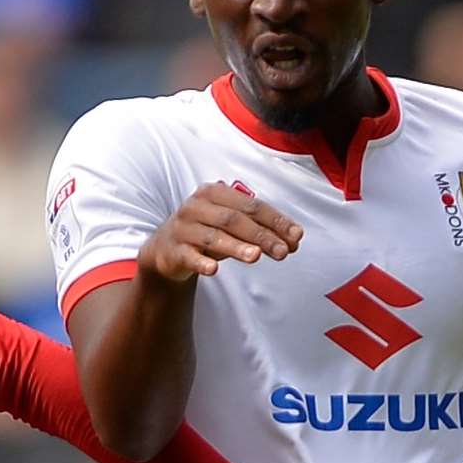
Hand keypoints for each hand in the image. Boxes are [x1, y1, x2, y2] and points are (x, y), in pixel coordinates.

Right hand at [137, 182, 303, 282]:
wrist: (166, 249)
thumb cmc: (206, 232)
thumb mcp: (231, 226)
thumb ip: (259, 230)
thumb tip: (293, 240)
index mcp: (214, 193)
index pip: (250, 205)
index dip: (275, 220)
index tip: (296, 236)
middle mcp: (196, 206)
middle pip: (234, 220)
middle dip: (261, 235)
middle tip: (283, 251)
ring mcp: (183, 228)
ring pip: (213, 237)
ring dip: (236, 247)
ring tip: (256, 256)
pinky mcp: (173, 251)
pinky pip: (189, 257)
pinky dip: (202, 263)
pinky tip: (214, 269)